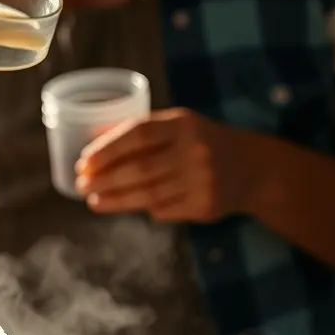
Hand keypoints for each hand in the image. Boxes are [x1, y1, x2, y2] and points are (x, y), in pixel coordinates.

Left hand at [74, 108, 254, 222]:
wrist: (253, 168)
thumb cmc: (199, 144)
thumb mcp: (177, 127)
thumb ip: (140, 134)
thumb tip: (90, 148)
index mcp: (184, 124)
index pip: (138, 133)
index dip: (107, 149)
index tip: (83, 163)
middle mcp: (195, 150)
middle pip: (139, 169)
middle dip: (104, 180)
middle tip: (81, 187)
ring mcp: (203, 179)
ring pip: (148, 195)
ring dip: (115, 200)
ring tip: (94, 201)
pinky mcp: (206, 205)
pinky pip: (163, 210)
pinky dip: (145, 208)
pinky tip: (130, 206)